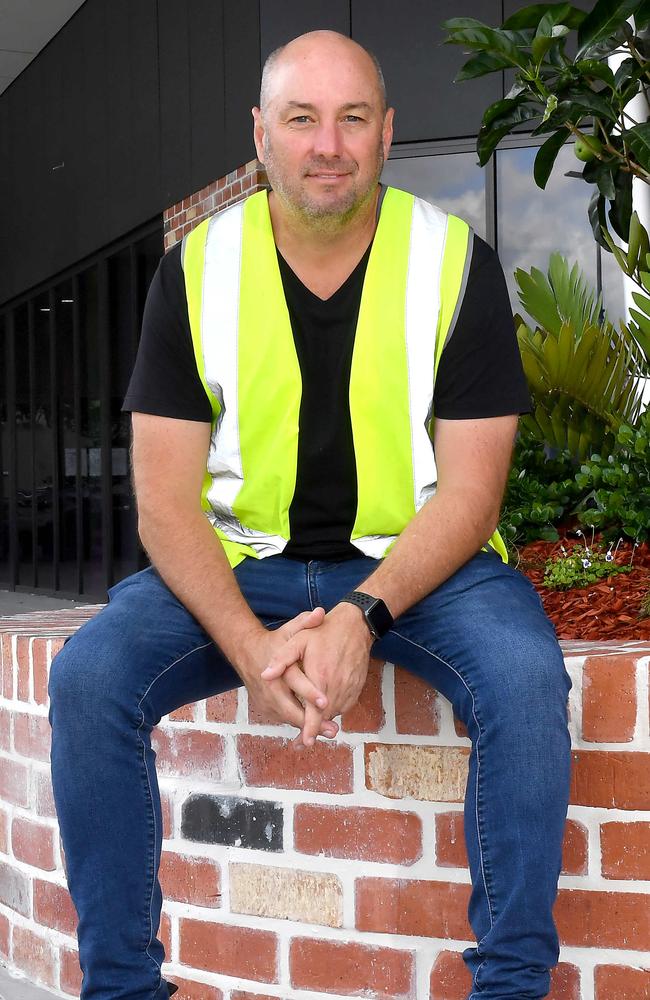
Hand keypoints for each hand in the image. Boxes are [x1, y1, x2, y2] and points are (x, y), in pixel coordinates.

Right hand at [241, 608, 338, 740]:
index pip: (294, 683)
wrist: (246, 652)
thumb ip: (305, 622)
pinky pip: (285, 719)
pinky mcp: (265, 709)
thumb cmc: (274, 641)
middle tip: (333, 729)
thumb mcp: (289, 630)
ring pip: (288, 719)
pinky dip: (300, 724)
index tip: (326, 702)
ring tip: (329, 731)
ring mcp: (265, 701)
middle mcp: (269, 689)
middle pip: (291, 710)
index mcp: (277, 670)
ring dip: (307, 727)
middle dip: (311, 722)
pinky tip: (317, 729)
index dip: (310, 693)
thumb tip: (320, 613)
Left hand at [261, 602, 371, 747]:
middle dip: (314, 729)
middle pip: (325, 716)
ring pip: (335, 712)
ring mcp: (349, 688)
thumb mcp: (298, 640)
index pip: (315, 711)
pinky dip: (334, 710)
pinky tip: (324, 709)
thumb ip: (281, 659)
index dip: (309, 728)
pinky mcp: (357, 688)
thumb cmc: (324, 633)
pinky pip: (344, 705)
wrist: (354, 626)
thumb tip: (264, 675)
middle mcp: (337, 685)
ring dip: (324, 720)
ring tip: (311, 729)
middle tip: (303, 742)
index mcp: (321, 676)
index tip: (304, 742)